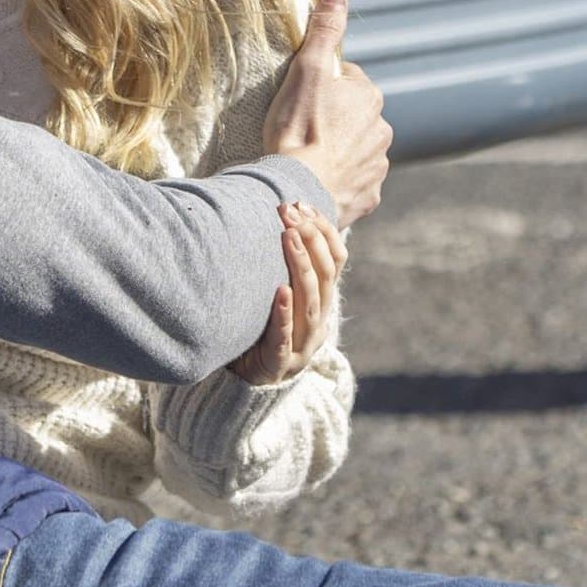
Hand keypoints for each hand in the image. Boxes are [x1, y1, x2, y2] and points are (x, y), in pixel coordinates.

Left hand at [227, 203, 343, 384]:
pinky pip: (285, 338)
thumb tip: (279, 216)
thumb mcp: (280, 295)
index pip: (336, 259)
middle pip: (324, 275)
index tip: (301, 203)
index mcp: (323, 302)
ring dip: (301, 266)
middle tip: (289, 211)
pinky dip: (284, 314)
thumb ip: (287, 266)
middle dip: (309, 238)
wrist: (250, 383)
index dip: (323, 230)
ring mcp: (303, 344)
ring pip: (310, 302)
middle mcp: (319, 321)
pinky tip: (280, 291)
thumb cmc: (261, 329)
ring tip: (288, 236)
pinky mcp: (280, 364)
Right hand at [262, 0, 389, 224]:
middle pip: (354, 117)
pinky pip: (354, 183)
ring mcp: (377, 166)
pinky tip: (319, 182)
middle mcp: (382, 131)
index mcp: (370, 97)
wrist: (297, 191)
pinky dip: (340, 181)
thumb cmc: (297, 129)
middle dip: (333, 120)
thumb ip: (324, 33)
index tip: (301, 101)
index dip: (321, 87)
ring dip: (338, 152)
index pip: (346, 81)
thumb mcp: (306, 71)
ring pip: (357, 150)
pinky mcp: (368, 197)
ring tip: (308, 159)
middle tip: (300, 130)